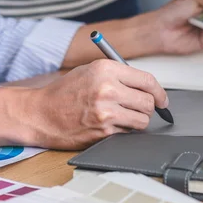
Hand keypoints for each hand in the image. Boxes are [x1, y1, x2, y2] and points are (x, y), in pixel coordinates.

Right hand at [23, 60, 167, 149]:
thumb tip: (149, 87)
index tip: (162, 100)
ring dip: (137, 121)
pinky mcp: (103, 132)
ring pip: (142, 120)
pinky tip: (108, 125)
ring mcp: (106, 112)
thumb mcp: (91, 71)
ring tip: (121, 116)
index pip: (147, 80)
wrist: (39, 114)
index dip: (159, 92)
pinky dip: (123, 131)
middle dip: (148, 107)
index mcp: (106, 69)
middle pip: (148, 102)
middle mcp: (107, 89)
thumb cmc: (64, 92)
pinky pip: (128, 133)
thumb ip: (119, 75)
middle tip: (139, 109)